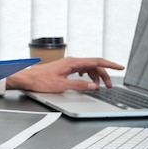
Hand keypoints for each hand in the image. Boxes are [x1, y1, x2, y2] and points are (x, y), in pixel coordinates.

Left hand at [5, 57, 124, 92]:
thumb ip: (80, 86)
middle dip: (104, 75)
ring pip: (87, 68)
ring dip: (95, 76)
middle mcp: (71, 61)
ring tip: (99, 86)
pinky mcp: (63, 68)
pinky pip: (80, 69)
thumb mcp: (62, 86)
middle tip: (109, 85)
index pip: (96, 61)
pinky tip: (86, 81)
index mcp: (72, 63)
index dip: (110, 65)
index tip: (120, 67)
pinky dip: (87, 75)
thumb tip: (94, 86)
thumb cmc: (40, 81)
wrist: (26, 78)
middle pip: (93, 65)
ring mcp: (67, 64)